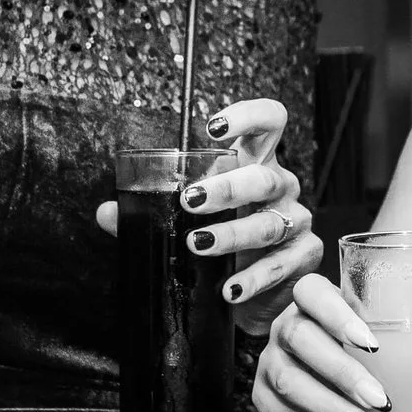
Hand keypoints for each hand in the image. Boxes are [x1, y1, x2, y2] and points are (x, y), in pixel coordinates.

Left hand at [90, 98, 318, 332]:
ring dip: (231, 234)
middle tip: (190, 201)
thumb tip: (106, 212)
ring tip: (197, 244)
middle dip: (227, 188)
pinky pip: (281, 264)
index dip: (248, 116)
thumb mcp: (190, 223)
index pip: (269, 123)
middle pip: (264, 176)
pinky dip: (252, 278)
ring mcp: (297, 221)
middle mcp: (281, 187)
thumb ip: (150, 215)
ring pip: (268, 223)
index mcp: (256, 165)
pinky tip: (229, 288)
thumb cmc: (226, 246)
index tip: (213, 127)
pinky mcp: (305, 256)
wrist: (259, 295)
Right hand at [250, 272, 388, 411]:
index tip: (372, 343)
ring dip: (331, 409)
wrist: (314, 379)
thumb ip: (392, 329)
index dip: (338, 315)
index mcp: (310, 299)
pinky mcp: (262, 398)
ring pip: (289, 382)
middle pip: (301, 339)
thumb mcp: (369, 328)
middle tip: (380, 399)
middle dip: (342, 372)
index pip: (311, 292)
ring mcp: (269, 362)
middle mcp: (284, 326)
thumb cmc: (354, 348)